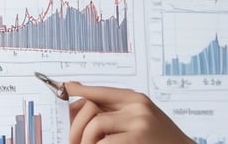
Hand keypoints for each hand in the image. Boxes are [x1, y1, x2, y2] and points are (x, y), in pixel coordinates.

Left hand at [66, 82, 194, 143]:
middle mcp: (137, 106)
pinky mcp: (136, 138)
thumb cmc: (161, 140)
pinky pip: (102, 143)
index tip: (66, 87)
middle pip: (91, 108)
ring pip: (94, 127)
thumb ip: (118, 112)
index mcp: (137, 99)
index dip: (81, 89)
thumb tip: (82, 104)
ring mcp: (137, 122)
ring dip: (85, 142)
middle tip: (73, 142)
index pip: (102, 90)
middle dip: (76, 128)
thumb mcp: (143, 119)